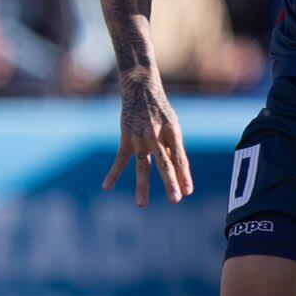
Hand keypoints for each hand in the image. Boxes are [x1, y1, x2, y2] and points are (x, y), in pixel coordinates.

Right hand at [104, 70, 192, 206]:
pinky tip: (106, 187)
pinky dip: (113, 174)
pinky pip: (119, 159)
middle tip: (176, 199)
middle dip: (170, 182)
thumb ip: (174, 148)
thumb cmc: (161, 112)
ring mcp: (140, 137)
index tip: (189, 192)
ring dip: (142, 186)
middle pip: (165, 163)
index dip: (185, 175)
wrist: (141, 89)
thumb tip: (180, 172)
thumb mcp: (172, 125)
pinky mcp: (126, 138)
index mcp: (173, 132)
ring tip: (141, 205)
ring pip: (142, 165)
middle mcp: (156, 135)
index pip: (180, 158)